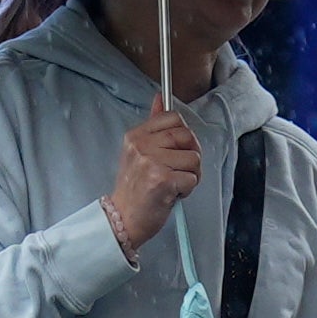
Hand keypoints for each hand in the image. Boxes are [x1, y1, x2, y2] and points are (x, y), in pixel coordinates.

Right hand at [105, 104, 203, 257]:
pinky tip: (172, 194)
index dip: (183, 135)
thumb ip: (153, 126)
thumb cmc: (134, 189)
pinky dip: (187, 190)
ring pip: (193, 158)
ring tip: (173, 184)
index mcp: (136, 136)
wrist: (123, 219)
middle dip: (191, 156)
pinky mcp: (162, 180)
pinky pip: (193, 178)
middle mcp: (142, 146)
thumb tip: (160, 98)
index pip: (173, 118)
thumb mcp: (138, 152)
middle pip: (187, 136)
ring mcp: (152, 162)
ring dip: (190, 175)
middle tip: (179, 170)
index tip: (177, 149)